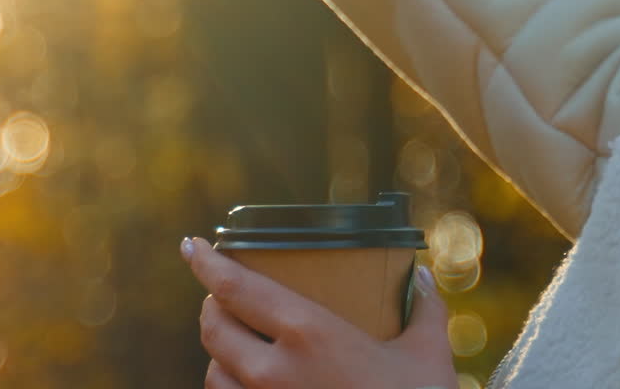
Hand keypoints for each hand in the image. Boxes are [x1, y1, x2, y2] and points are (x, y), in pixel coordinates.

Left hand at [181, 236, 457, 388]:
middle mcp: (276, 372)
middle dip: (211, 306)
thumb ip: (424, 310)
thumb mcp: (428, 354)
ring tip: (233, 341)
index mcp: (309, 334)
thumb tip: (422, 278)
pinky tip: (244, 382)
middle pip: (214, 329)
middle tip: (220, 293)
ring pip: (215, 375)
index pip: (236, 288)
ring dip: (218, 352)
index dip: (205, 263)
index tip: (191, 245)